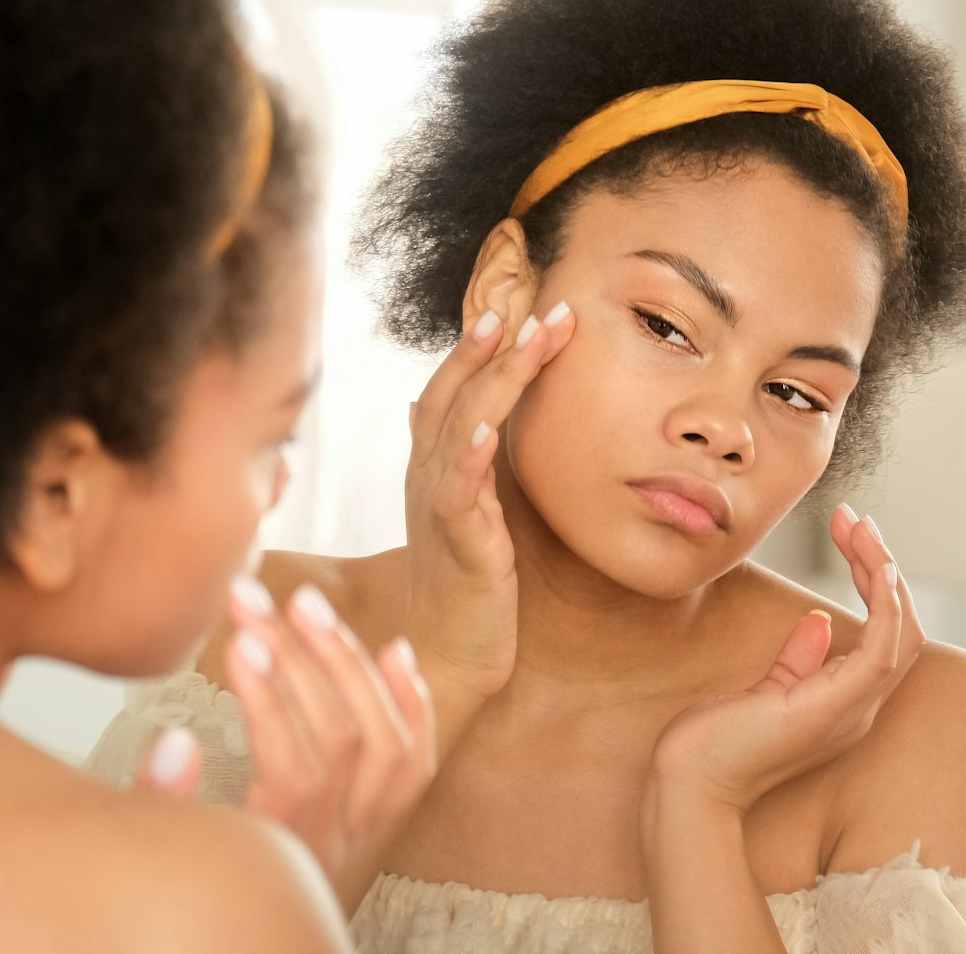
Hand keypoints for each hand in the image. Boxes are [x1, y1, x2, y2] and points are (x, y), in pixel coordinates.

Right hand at [138, 578, 433, 908]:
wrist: (238, 931)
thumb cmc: (183, 891)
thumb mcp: (152, 854)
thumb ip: (161, 806)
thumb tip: (178, 742)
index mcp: (275, 853)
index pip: (294, 772)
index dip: (272, 702)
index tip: (238, 641)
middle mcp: (327, 847)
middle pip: (341, 743)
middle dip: (301, 657)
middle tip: (256, 598)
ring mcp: (356, 834)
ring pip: (384, 746)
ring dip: (349, 664)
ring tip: (307, 604)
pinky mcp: (368, 823)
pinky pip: (411, 767)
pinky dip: (411, 704)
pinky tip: (394, 650)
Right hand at [402, 302, 575, 718]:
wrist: (449, 657)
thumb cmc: (464, 588)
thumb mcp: (462, 513)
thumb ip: (459, 462)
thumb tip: (435, 412)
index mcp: (431, 467)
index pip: (451, 390)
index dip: (479, 349)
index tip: (521, 310)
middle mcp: (426, 477)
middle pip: (453, 394)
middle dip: (493, 348)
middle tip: (539, 308)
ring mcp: (437, 507)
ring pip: (460, 427)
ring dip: (494, 380)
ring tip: (524, 341)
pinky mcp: (457, 544)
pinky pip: (459, 490)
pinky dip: (471, 455)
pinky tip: (491, 429)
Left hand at [645, 506, 924, 817]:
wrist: (690, 781)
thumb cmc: (717, 742)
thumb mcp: (763, 689)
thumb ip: (796, 659)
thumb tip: (816, 620)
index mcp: (845, 700)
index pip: (883, 632)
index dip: (873, 580)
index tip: (849, 533)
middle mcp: (860, 706)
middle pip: (900, 626)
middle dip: (881, 566)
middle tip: (854, 520)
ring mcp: (851, 709)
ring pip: (900, 632)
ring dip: (884, 574)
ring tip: (860, 530)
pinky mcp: (834, 707)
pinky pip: (882, 652)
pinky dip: (887, 607)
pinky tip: (877, 567)